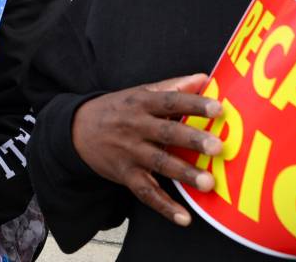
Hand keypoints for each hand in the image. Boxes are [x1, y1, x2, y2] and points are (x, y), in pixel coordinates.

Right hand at [72, 74, 222, 225]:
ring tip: (208, 182)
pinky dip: (164, 206)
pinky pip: (145, 192)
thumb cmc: (117, 109)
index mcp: (141, 103)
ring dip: (183, 173)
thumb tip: (204, 78)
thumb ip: (172, 86)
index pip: (170, 101)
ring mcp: (129, 152)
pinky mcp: (124, 174)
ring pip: (159, 163)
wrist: (77, 129)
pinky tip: (184, 218)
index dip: (194, 104)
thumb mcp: (139, 92)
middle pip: (166, 133)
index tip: (218, 108)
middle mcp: (135, 126)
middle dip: (192, 140)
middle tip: (217, 147)